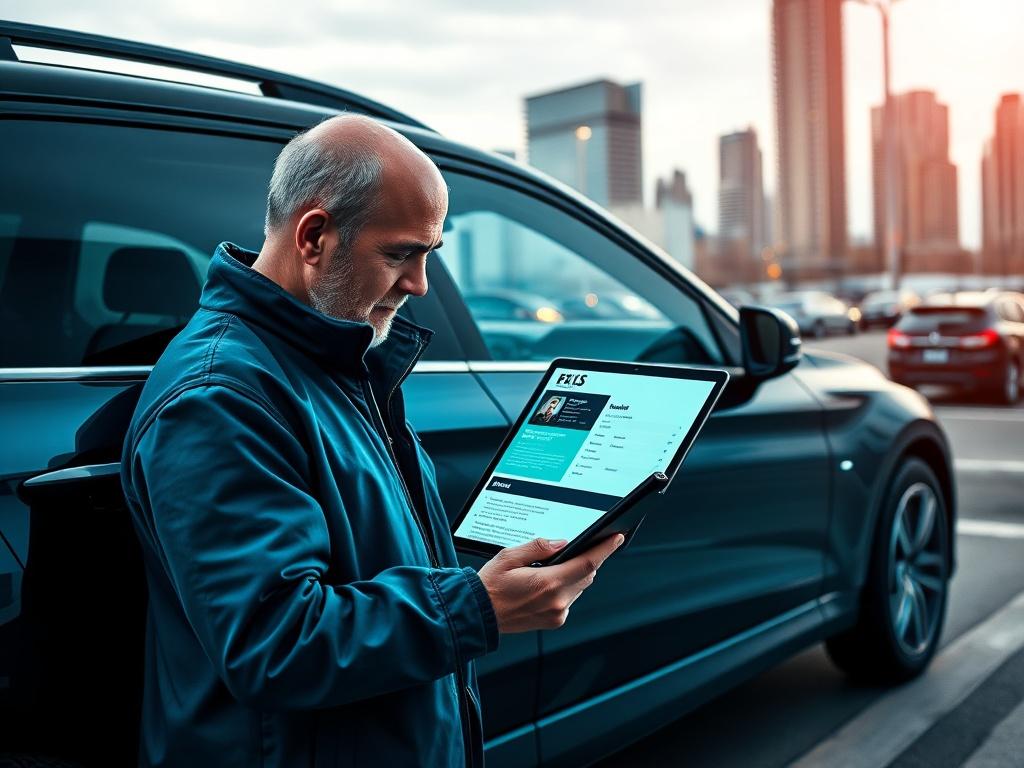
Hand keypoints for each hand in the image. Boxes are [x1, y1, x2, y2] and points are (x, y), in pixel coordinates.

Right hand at [477, 534, 624, 632]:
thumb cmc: (490, 586)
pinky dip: (566, 588)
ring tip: (553, 567)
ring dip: (575, 575)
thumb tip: (561, 543)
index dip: (605, 549)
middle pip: (587, 575)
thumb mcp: (509, 556)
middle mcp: (557, 601)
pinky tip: (548, 583)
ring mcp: (557, 613)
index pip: (587, 563)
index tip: (616, 538)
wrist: (479, 614)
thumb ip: (538, 547)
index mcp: (547, 583)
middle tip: (577, 548)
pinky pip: (570, 600)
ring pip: (580, 587)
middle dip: (587, 560)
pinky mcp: (555, 621)